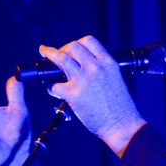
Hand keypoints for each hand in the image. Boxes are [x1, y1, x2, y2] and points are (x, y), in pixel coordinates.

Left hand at [40, 36, 146, 155]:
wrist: (122, 124)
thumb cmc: (120, 106)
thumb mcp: (115, 78)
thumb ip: (101, 69)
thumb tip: (84, 66)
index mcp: (108, 63)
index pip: (88, 41)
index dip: (77, 43)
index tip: (71, 49)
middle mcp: (95, 67)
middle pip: (72, 47)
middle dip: (62, 49)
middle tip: (57, 55)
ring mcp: (83, 80)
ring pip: (60, 59)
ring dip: (49, 56)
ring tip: (44, 55)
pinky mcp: (73, 95)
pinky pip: (55, 85)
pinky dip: (51, 87)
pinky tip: (53, 90)